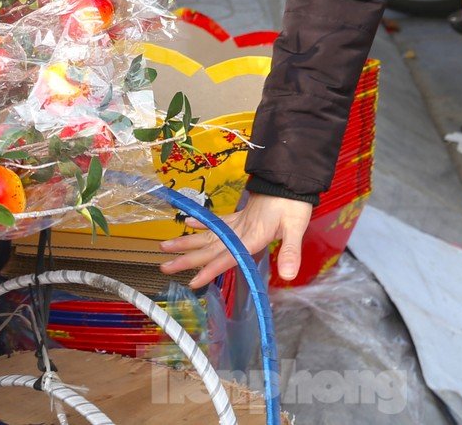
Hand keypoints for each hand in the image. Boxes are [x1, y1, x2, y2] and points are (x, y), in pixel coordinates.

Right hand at [158, 192, 314, 288]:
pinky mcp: (240, 216)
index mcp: (252, 236)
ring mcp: (238, 222)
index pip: (227, 256)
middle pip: (209, 248)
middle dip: (187, 259)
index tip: (193, 282)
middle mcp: (240, 230)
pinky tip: (188, 223)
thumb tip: (288, 276)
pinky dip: (202, 223)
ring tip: (165, 247)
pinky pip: (217, 221)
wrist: (291, 180)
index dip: (210, 270)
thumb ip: (290, 251)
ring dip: (187, 242)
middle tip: (164, 267)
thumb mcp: (296, 227)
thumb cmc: (294, 204)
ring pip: (208, 235)